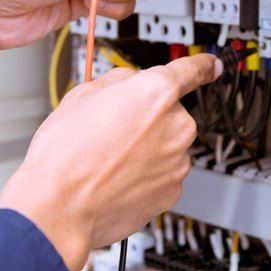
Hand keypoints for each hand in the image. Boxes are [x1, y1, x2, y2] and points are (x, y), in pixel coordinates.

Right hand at [0, 53, 220, 270]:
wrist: (59, 206)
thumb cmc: (65, 154)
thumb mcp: (83, 94)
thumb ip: (119, 80)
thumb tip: (130, 84)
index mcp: (157, 92)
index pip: (192, 69)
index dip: (203, 64)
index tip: (211, 65)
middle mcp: (176, 125)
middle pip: (170, 113)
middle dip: (147, 118)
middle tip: (113, 130)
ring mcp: (177, 161)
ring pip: (167, 145)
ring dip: (146, 149)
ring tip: (109, 159)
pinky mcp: (172, 191)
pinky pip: (163, 174)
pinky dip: (146, 175)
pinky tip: (117, 178)